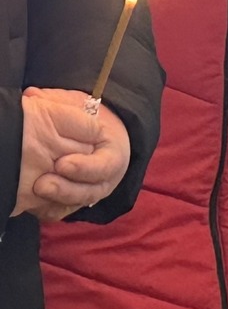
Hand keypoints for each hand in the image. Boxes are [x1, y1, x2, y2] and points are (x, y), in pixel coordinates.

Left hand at [16, 90, 130, 221]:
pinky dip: (48, 211)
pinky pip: (61, 213)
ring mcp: (89, 193)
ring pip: (76, 205)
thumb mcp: (78, 105)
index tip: (62, 163)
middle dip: (67, 189)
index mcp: (112, 153)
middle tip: (43, 183)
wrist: (94, 138)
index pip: (105, 166)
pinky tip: (33, 205)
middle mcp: (105, 178)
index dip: (84, 168)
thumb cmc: (86, 120)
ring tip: (37, 190)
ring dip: (56, 201)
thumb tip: (33, 95)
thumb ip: (58, 102)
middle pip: (91, 191)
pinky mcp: (72, 204)